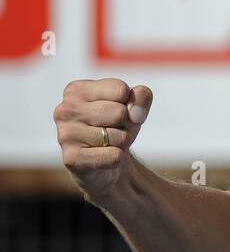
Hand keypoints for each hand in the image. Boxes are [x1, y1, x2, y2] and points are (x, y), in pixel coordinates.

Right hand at [54, 79, 152, 197]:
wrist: (106, 161)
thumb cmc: (117, 126)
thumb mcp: (134, 105)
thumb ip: (141, 96)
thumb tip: (135, 115)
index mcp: (76, 90)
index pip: (120, 90)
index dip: (129, 103)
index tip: (117, 110)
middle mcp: (65, 110)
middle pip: (120, 113)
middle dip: (126, 124)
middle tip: (113, 130)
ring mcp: (65, 135)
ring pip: (119, 136)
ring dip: (122, 142)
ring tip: (107, 143)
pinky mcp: (71, 158)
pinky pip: (114, 156)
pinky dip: (118, 158)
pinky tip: (103, 157)